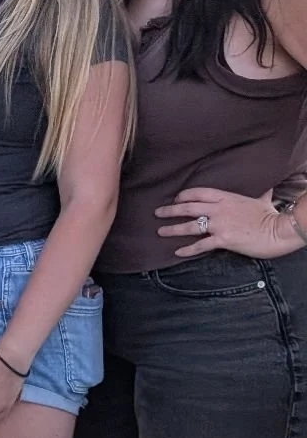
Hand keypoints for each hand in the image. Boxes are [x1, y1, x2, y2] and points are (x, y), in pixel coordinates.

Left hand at [155, 187, 297, 258]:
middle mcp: (220, 209)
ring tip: (161, 232)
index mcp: (227, 198)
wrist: (279, 230)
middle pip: (188, 207)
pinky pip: (200, 245)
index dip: (184, 195)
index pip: (199, 192)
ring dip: (173, 229)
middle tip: (157, 213)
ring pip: (190, 226)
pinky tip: (177, 252)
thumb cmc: (271, 215)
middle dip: (170, 210)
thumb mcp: (262, 199)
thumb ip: (260, 193)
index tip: (176, 199)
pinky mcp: (223, 240)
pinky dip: (187, 249)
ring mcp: (220, 225)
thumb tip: (267, 185)